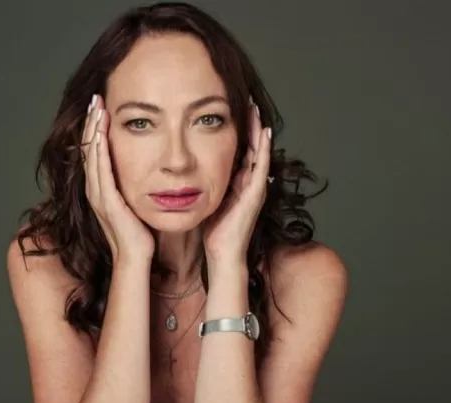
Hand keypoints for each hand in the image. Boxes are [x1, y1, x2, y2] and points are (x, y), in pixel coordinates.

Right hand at [82, 95, 154, 263]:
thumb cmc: (138, 233)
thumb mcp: (134, 202)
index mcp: (100, 188)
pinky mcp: (106, 202)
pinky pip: (100, 171)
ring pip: (91, 155)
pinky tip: (100, 134)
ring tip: (96, 108)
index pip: (94, 151)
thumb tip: (146, 169)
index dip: (95, 129)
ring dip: (92, 130)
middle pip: (88, 148)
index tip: (100, 107)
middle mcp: (94, 189)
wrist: (135, 257)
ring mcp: (98, 195)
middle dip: (91, 122)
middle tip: (95, 98)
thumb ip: (133, 185)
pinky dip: (99, 151)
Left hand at [202, 100, 272, 263]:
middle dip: (250, 125)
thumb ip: (202, 186)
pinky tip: (265, 132)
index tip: (230, 110)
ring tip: (256, 109)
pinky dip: (264, 149)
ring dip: (259, 130)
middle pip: (251, 147)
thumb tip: (185, 172)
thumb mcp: (206, 200)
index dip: (238, 132)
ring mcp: (255, 187)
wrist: (222, 254)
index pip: (239, 151)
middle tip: (246, 101)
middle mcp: (249, 183)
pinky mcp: (256, 194)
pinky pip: (262, 166)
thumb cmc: (213, 231)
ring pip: (259, 152)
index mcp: (237, 183)